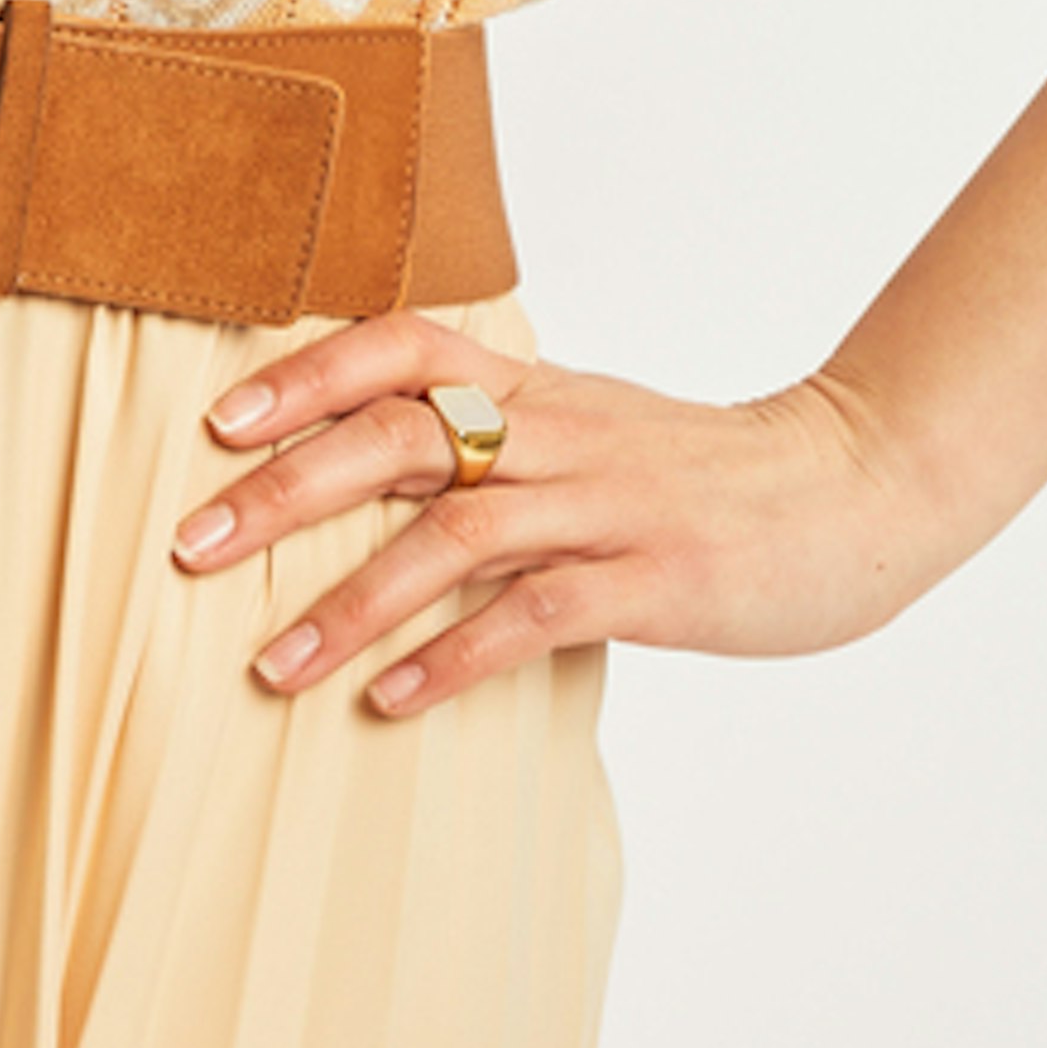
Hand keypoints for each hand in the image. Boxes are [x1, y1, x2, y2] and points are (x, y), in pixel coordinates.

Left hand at [168, 317, 981, 708]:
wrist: (856, 487)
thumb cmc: (706, 472)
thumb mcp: (592, 427)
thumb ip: (496, 434)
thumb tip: (371, 460)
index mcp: (539, 390)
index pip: (404, 345)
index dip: (306, 373)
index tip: (217, 421)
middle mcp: (559, 436)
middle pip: (399, 437)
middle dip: (283, 491)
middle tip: (190, 547)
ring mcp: (605, 509)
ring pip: (453, 537)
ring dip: (349, 602)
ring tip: (269, 665)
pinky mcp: (651, 583)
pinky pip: (533, 617)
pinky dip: (453, 658)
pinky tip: (391, 702)